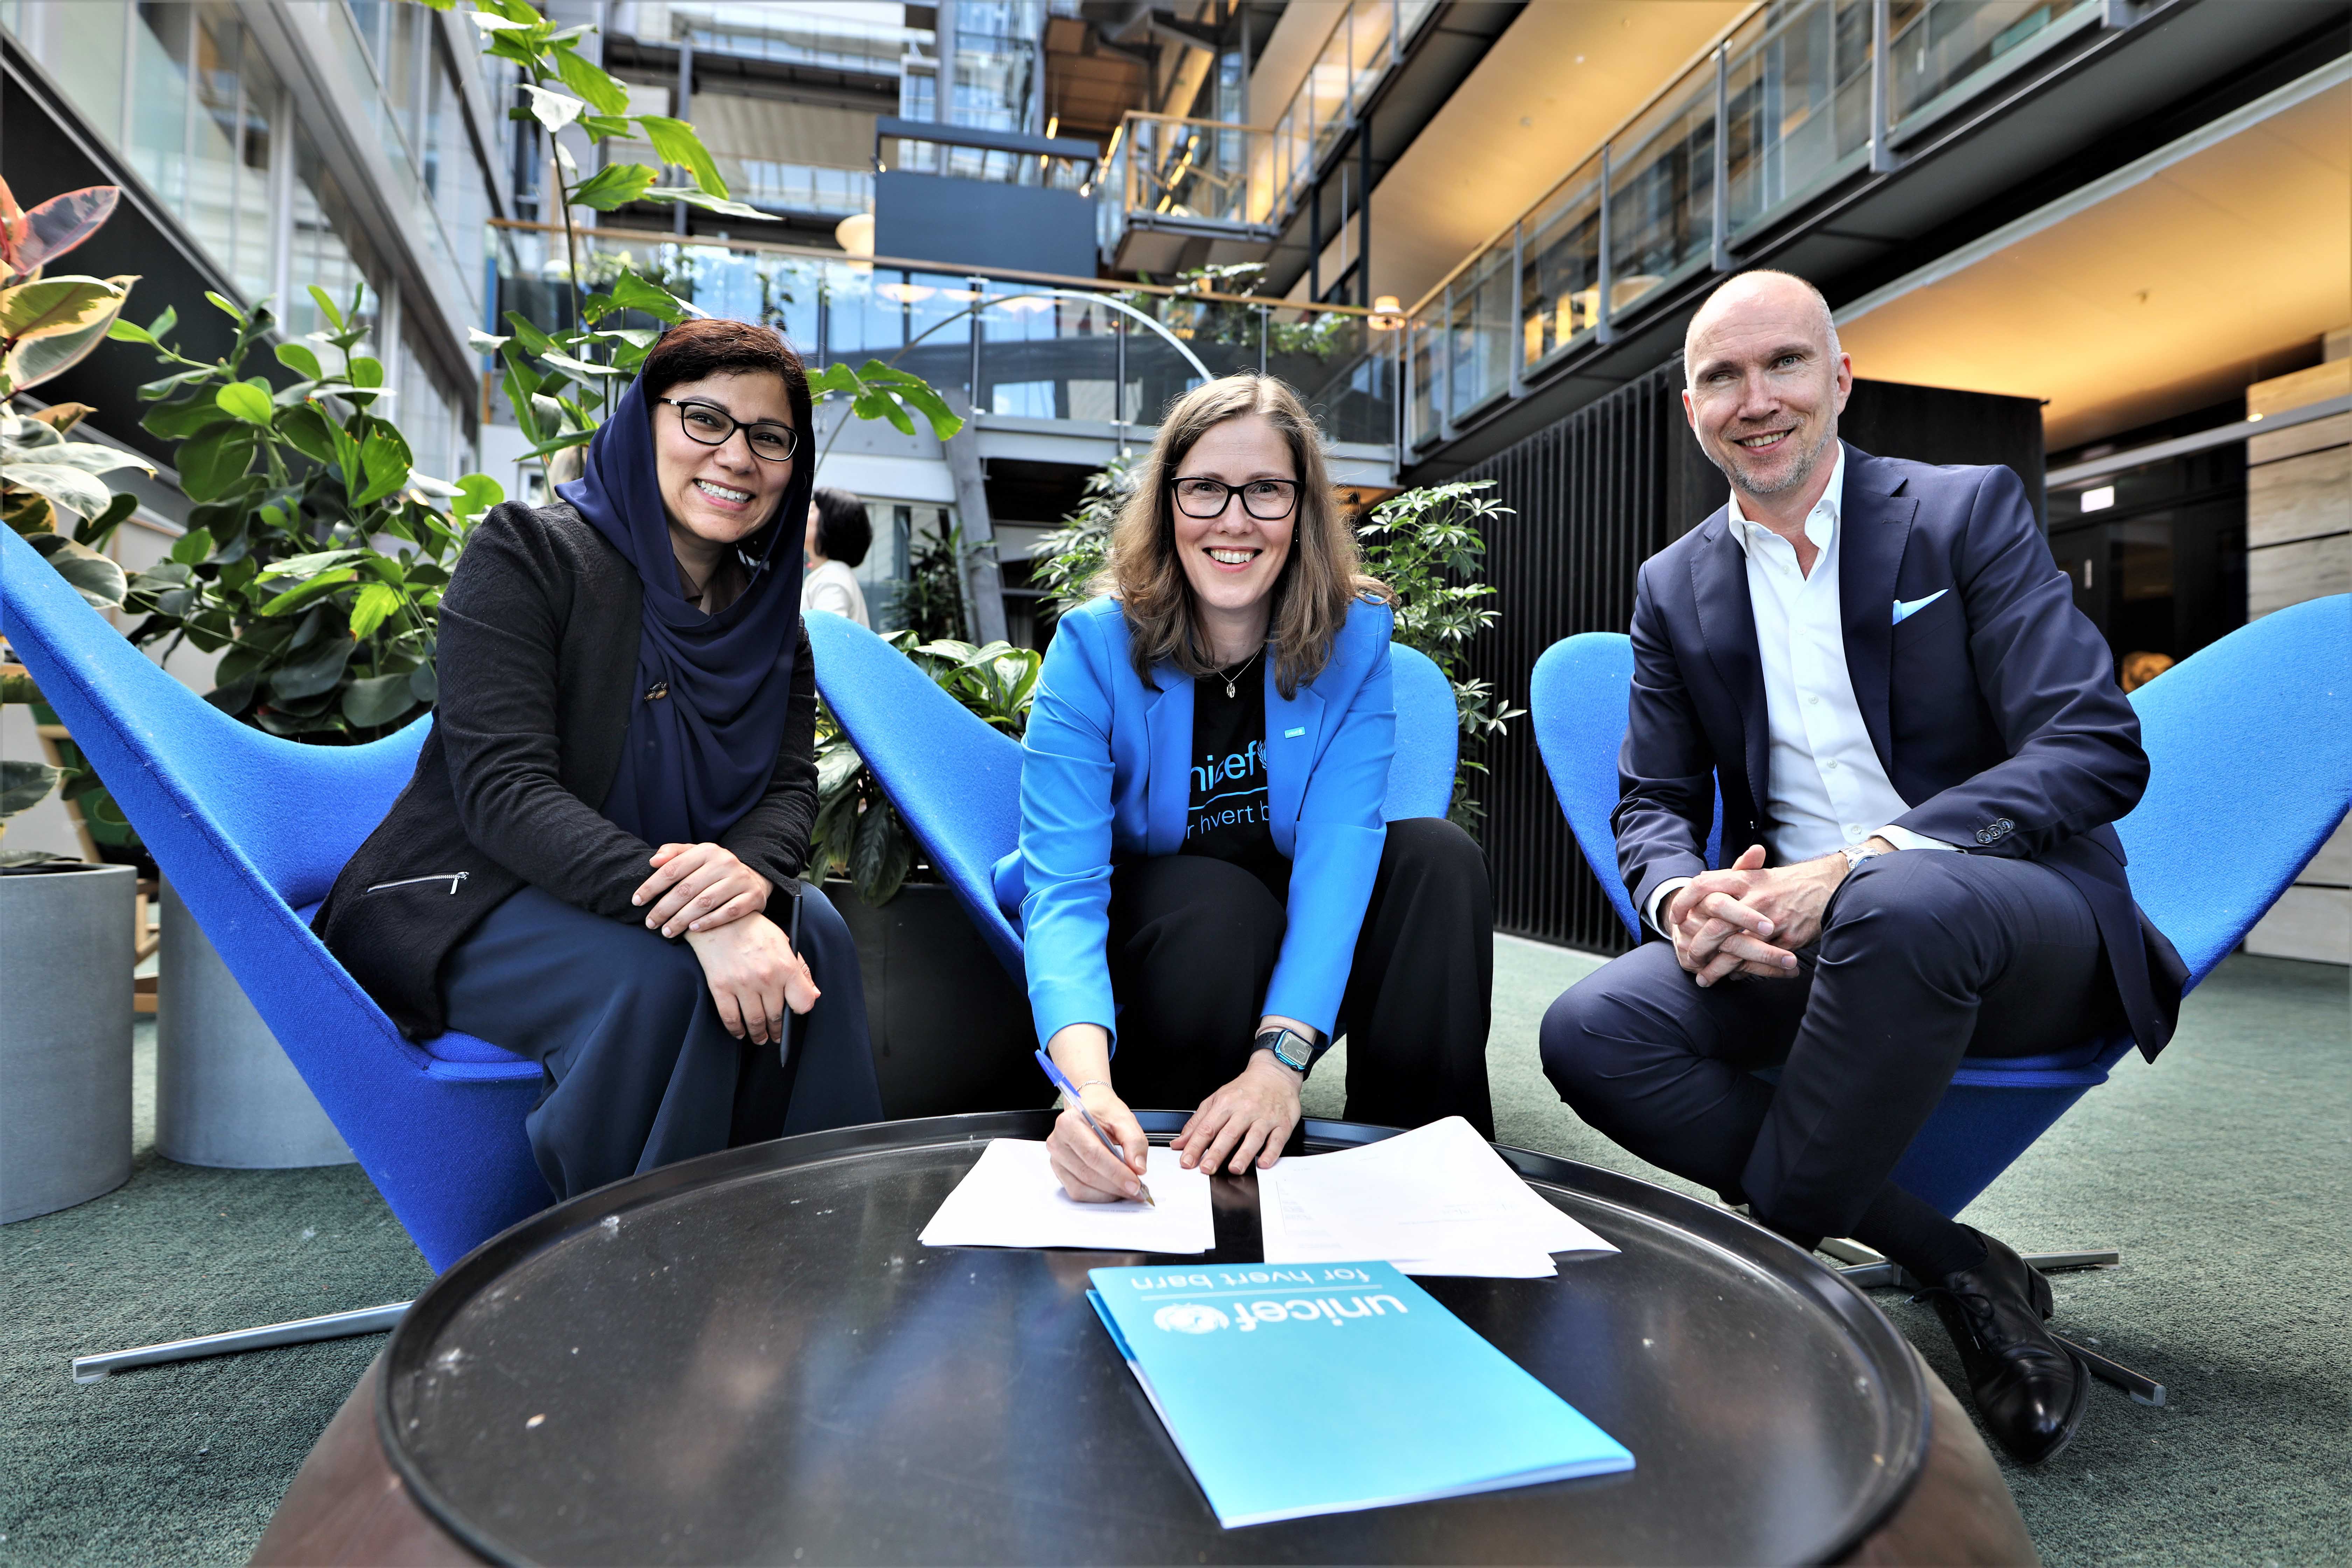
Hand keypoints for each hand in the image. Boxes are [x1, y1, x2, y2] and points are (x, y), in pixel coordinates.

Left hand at [634, 842, 769, 937]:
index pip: (672, 869)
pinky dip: (709, 922)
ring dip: (682, 920)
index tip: (636, 901)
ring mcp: (740, 880)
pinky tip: (693, 930)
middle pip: (686, 889)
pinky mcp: (753, 897)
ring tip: (667, 931)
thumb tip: (653, 861)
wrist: (753, 878)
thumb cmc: (713, 869)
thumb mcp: (694, 855)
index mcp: (707, 851)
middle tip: (650, 923)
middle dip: (664, 908)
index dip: (651, 886)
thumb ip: (673, 854)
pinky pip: (728, 913)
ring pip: (705, 903)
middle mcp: (725, 862)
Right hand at [683, 912, 817, 1044]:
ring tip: (761, 1038)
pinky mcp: (721, 987)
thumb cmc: (754, 930)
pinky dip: (736, 1030)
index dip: (800, 1010)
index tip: (795, 1013)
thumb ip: (801, 971)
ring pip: (755, 1021)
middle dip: (778, 1030)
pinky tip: (740, 1032)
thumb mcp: (784, 942)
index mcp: (786, 966)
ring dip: (759, 1035)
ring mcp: (742, 984)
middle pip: (776, 1016)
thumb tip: (814, 995)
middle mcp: (766, 978)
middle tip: (777, 1036)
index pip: (802, 1002)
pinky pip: (730, 1017)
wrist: (719, 917)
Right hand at [1048, 1081, 1150, 1202]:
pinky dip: (1097, 1195)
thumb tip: (1138, 1168)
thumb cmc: (1103, 1111)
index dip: (1116, 1173)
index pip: (1094, 1155)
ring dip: (1107, 1194)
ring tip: (1127, 1190)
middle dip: (1115, 1186)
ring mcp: (1056, 1158)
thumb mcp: (1124, 1118)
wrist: (1089, 1108)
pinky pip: (1077, 1191)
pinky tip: (1112, 1189)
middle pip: (1087, 1174)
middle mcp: (1058, 1142)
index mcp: (1070, 1123)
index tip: (1135, 1183)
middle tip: (1137, 1190)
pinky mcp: (1059, 1171)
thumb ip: (1134, 1142)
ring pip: (1081, 1187)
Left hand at [1173, 1046, 1302, 1174]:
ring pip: (1254, 1137)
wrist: (1275, 1073)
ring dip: (1243, 1155)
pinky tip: (1263, 1163)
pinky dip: (1271, 1152)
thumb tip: (1179, 1143)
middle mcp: (1245, 1110)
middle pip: (1229, 1134)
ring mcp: (1264, 1117)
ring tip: (1234, 1169)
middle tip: (1207, 1169)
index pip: (1207, 1127)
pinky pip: (1277, 1139)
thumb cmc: (1244, 1089)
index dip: (1195, 1146)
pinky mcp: (1282, 1123)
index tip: (1187, 1161)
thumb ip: (1197, 1123)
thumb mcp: (1217, 1099)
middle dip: (1216, 1153)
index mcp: (1226, 1104)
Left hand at [1670, 839, 1881, 986]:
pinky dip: (1743, 971)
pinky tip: (1733, 976)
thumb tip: (1700, 886)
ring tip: (1704, 978)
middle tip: (1689, 956)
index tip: (1675, 917)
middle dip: (1699, 945)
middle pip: (1715, 925)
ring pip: (1734, 950)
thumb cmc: (1789, 883)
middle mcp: (1754, 898)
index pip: (1703, 885)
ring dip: (1716, 968)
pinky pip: (1759, 961)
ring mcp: (1770, 921)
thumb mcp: (1759, 874)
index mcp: (1744, 879)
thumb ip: (1730, 880)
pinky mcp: (1786, 939)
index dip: (1684, 901)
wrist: (1829, 886)